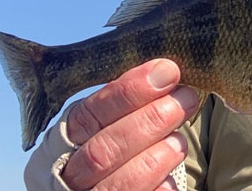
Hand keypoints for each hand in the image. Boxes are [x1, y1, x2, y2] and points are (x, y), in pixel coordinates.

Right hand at [61, 59, 198, 190]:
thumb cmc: (110, 147)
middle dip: (149, 121)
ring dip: (156, 157)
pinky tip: (169, 177)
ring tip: (179, 141)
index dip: (128, 93)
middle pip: (103, 151)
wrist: (97, 187)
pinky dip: (158, 188)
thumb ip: (126, 104)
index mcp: (65, 140)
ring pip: (117, 184)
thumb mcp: (106, 123)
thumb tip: (165, 72)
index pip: (89, 114)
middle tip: (186, 99)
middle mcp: (70, 174)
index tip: (166, 72)